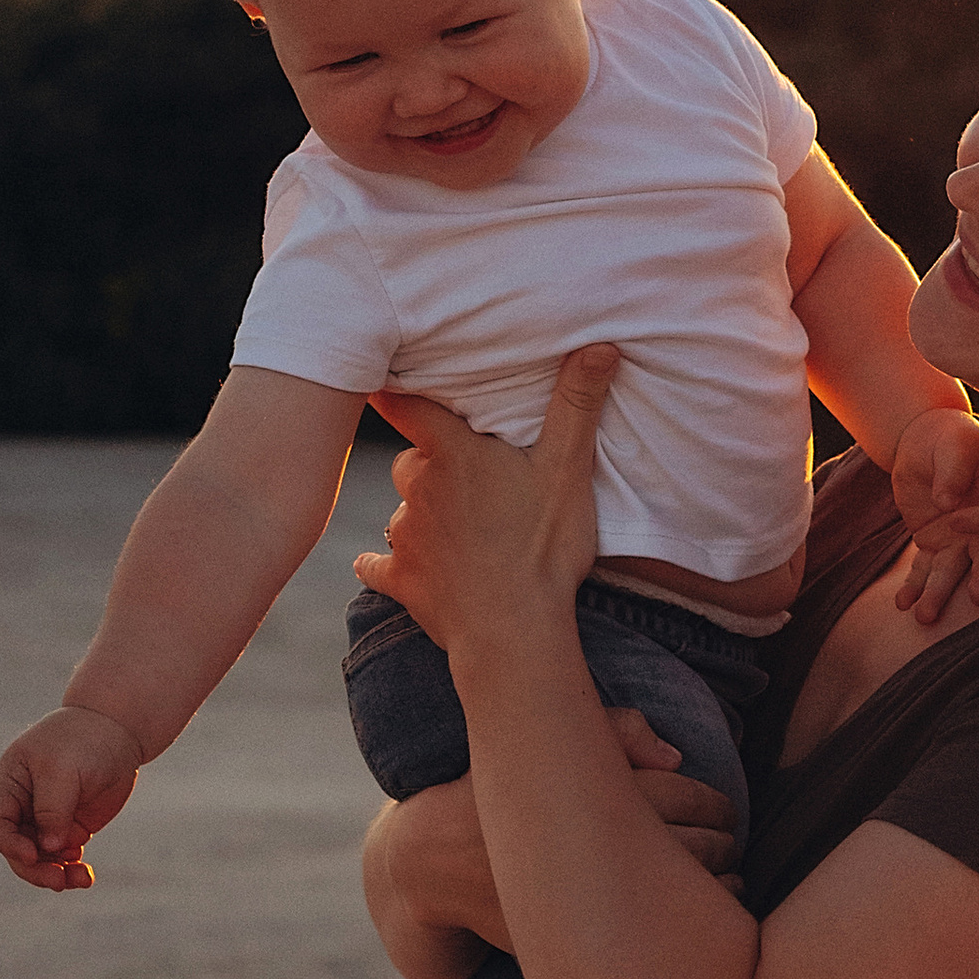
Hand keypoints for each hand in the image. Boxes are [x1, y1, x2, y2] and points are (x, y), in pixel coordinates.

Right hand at [0, 704, 143, 889]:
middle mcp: (24, 804)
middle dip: (34, 867)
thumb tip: (49, 848)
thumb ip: (53, 808)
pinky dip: (71, 869)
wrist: (118, 730)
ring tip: (81, 879)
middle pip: (15, 846)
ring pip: (39, 858)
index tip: (32, 853)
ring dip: (55, 874)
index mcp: (11, 783)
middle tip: (58, 881)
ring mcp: (47, 818)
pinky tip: (85, 874)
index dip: (7, 842)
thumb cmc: (83, 741)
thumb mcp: (62, 770)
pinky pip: (63, 858)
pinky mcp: (71, 828)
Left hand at [356, 347, 616, 659]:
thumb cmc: (542, 549)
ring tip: (455, 529)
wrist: (512, 632)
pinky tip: (385, 568)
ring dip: (418, 514)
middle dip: (427, 464)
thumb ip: (576, 406)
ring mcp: (406, 536)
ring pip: (401, 512)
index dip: (392, 390)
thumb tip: (600, 345)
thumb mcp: (567, 471)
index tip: (377, 377)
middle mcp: (418, 489)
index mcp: (454, 454)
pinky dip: (383, 565)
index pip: (407, 405)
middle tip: (460, 474)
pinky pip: (379, 566)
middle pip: (409, 462)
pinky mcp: (401, 580)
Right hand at [373, 708, 738, 962]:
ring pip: (690, 895)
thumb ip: (614, 729)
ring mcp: (589, 902)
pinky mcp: (580, 942)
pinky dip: (694, 928)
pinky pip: (662, 940)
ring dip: (720, 883)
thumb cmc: (496, 792)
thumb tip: (676, 758)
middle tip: (727, 840)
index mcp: (592, 793)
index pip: (687, 796)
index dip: (716, 803)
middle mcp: (593, 847)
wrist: (428, 861)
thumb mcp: (543, 741)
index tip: (721, 808)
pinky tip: (697, 920)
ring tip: (724, 874)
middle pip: (701, 845)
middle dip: (723, 841)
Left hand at [890, 406, 978, 623]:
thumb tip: (946, 501)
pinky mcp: (934, 543)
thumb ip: (953, 469)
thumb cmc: (948, 438)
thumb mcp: (953, 443)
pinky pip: (926, 569)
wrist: (926, 442)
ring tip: (925, 616)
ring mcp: (959, 536)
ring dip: (940, 593)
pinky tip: (903, 604)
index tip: (954, 519)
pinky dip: (915, 587)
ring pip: (953, 568)